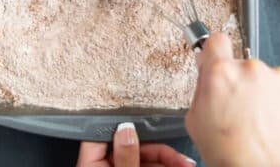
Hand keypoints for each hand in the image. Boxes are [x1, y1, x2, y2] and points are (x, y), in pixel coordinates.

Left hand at [77, 123, 195, 165]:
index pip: (103, 132)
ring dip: (168, 160)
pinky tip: (180, 166)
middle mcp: (106, 164)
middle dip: (161, 151)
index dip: (123, 123)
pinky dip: (164, 166)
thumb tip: (127, 128)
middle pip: (133, 146)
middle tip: (182, 158)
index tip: (144, 117)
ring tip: (187, 164)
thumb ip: (125, 157)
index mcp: (93, 162)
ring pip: (145, 158)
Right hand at [185, 33, 279, 166]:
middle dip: (235, 79)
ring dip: (257, 89)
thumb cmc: (231, 154)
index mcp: (220, 73)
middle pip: (238, 63)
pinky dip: (274, 98)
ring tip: (255, 118)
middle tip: (234, 104)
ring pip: (259, 75)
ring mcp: (275, 78)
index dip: (214, 50)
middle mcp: (250, 69)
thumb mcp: (195, 119)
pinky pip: (278, 86)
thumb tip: (205, 70)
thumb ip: (201, 86)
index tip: (215, 57)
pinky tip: (269, 120)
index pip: (216, 40)